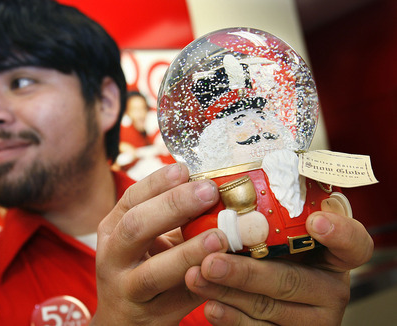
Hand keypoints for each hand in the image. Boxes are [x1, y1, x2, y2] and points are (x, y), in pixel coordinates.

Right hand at [92, 164, 228, 324]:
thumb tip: (213, 188)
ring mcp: (126, 289)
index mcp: (112, 229)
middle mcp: (112, 257)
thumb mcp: (148, 240)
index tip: (185, 169)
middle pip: (135, 227)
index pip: (131, 199)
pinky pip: (176, 300)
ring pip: (152, 272)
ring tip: (219, 237)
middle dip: (172, 206)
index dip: (158, 183)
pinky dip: (199, 284)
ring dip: (187, 253)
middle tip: (208, 192)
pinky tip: (219, 270)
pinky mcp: (148, 316)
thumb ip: (173, 219)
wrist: (122, 321)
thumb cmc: (142, 269)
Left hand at [185, 203, 373, 324]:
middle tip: (212, 260)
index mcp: (332, 253)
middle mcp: (328, 286)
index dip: (341, 233)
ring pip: (269, 306)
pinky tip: (210, 306)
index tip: (316, 222)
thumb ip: (265, 210)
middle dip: (248, 272)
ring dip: (228, 291)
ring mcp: (311, 316)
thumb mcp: (272, 228)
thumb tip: (219, 184)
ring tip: (196, 275)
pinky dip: (232, 318)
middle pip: (293, 281)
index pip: (354, 244)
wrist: (254, 287)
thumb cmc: (265, 246)